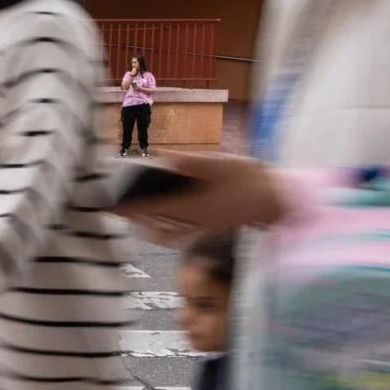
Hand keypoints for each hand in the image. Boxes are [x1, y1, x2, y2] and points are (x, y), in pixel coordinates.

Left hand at [114, 152, 282, 238]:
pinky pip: (183, 232)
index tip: (111, 207)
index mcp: (194, 203)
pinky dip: (167, 229)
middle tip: (114, 211)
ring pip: (168, 227)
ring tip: (132, 216)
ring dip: (148, 222)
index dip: (131, 207)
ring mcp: (204, 225)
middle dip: (135, 216)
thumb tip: (162, 157)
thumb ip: (191, 162)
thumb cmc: (249, 179)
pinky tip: (159, 226)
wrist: (277, 200)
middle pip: (156, 220)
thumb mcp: (221, 164)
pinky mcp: (212, 224)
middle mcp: (195, 219)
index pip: (154, 207)